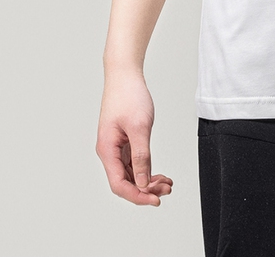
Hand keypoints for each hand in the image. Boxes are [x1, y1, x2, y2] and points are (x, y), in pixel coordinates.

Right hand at [96, 70, 172, 205]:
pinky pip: (135, 163)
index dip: (137, 196)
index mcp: (107, 150)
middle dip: (146, 189)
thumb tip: (143, 182)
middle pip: (125, 182)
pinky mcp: (124, 141)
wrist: (125, 74)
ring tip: (167, 183)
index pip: (119, 184)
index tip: (155, 200)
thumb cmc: (129, 96)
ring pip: (131, 174)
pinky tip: (160, 174)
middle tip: (167, 190)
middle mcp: (109, 151)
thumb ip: (142, 156)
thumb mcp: (140, 127)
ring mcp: (117, 147)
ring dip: (148, 181)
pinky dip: (148, 169)